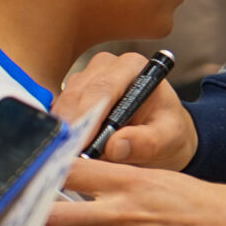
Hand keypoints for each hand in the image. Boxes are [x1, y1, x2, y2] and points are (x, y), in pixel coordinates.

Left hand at [44, 161, 225, 225]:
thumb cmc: (212, 211)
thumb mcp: (164, 183)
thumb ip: (122, 187)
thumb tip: (88, 194)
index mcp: (130, 182)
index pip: (67, 170)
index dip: (37, 175)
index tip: (24, 183)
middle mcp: (121, 215)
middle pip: (50, 217)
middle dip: (31, 224)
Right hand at [55, 53, 198, 168]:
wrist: (161, 137)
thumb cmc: (167, 132)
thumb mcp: (168, 139)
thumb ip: (146, 141)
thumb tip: (115, 145)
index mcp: (134, 67)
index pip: (104, 88)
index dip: (89, 115)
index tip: (81, 143)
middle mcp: (106, 66)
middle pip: (78, 94)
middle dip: (71, 126)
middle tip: (68, 157)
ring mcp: (85, 78)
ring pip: (63, 103)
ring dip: (62, 131)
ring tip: (67, 158)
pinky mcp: (70, 94)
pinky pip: (57, 112)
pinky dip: (59, 132)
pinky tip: (63, 151)